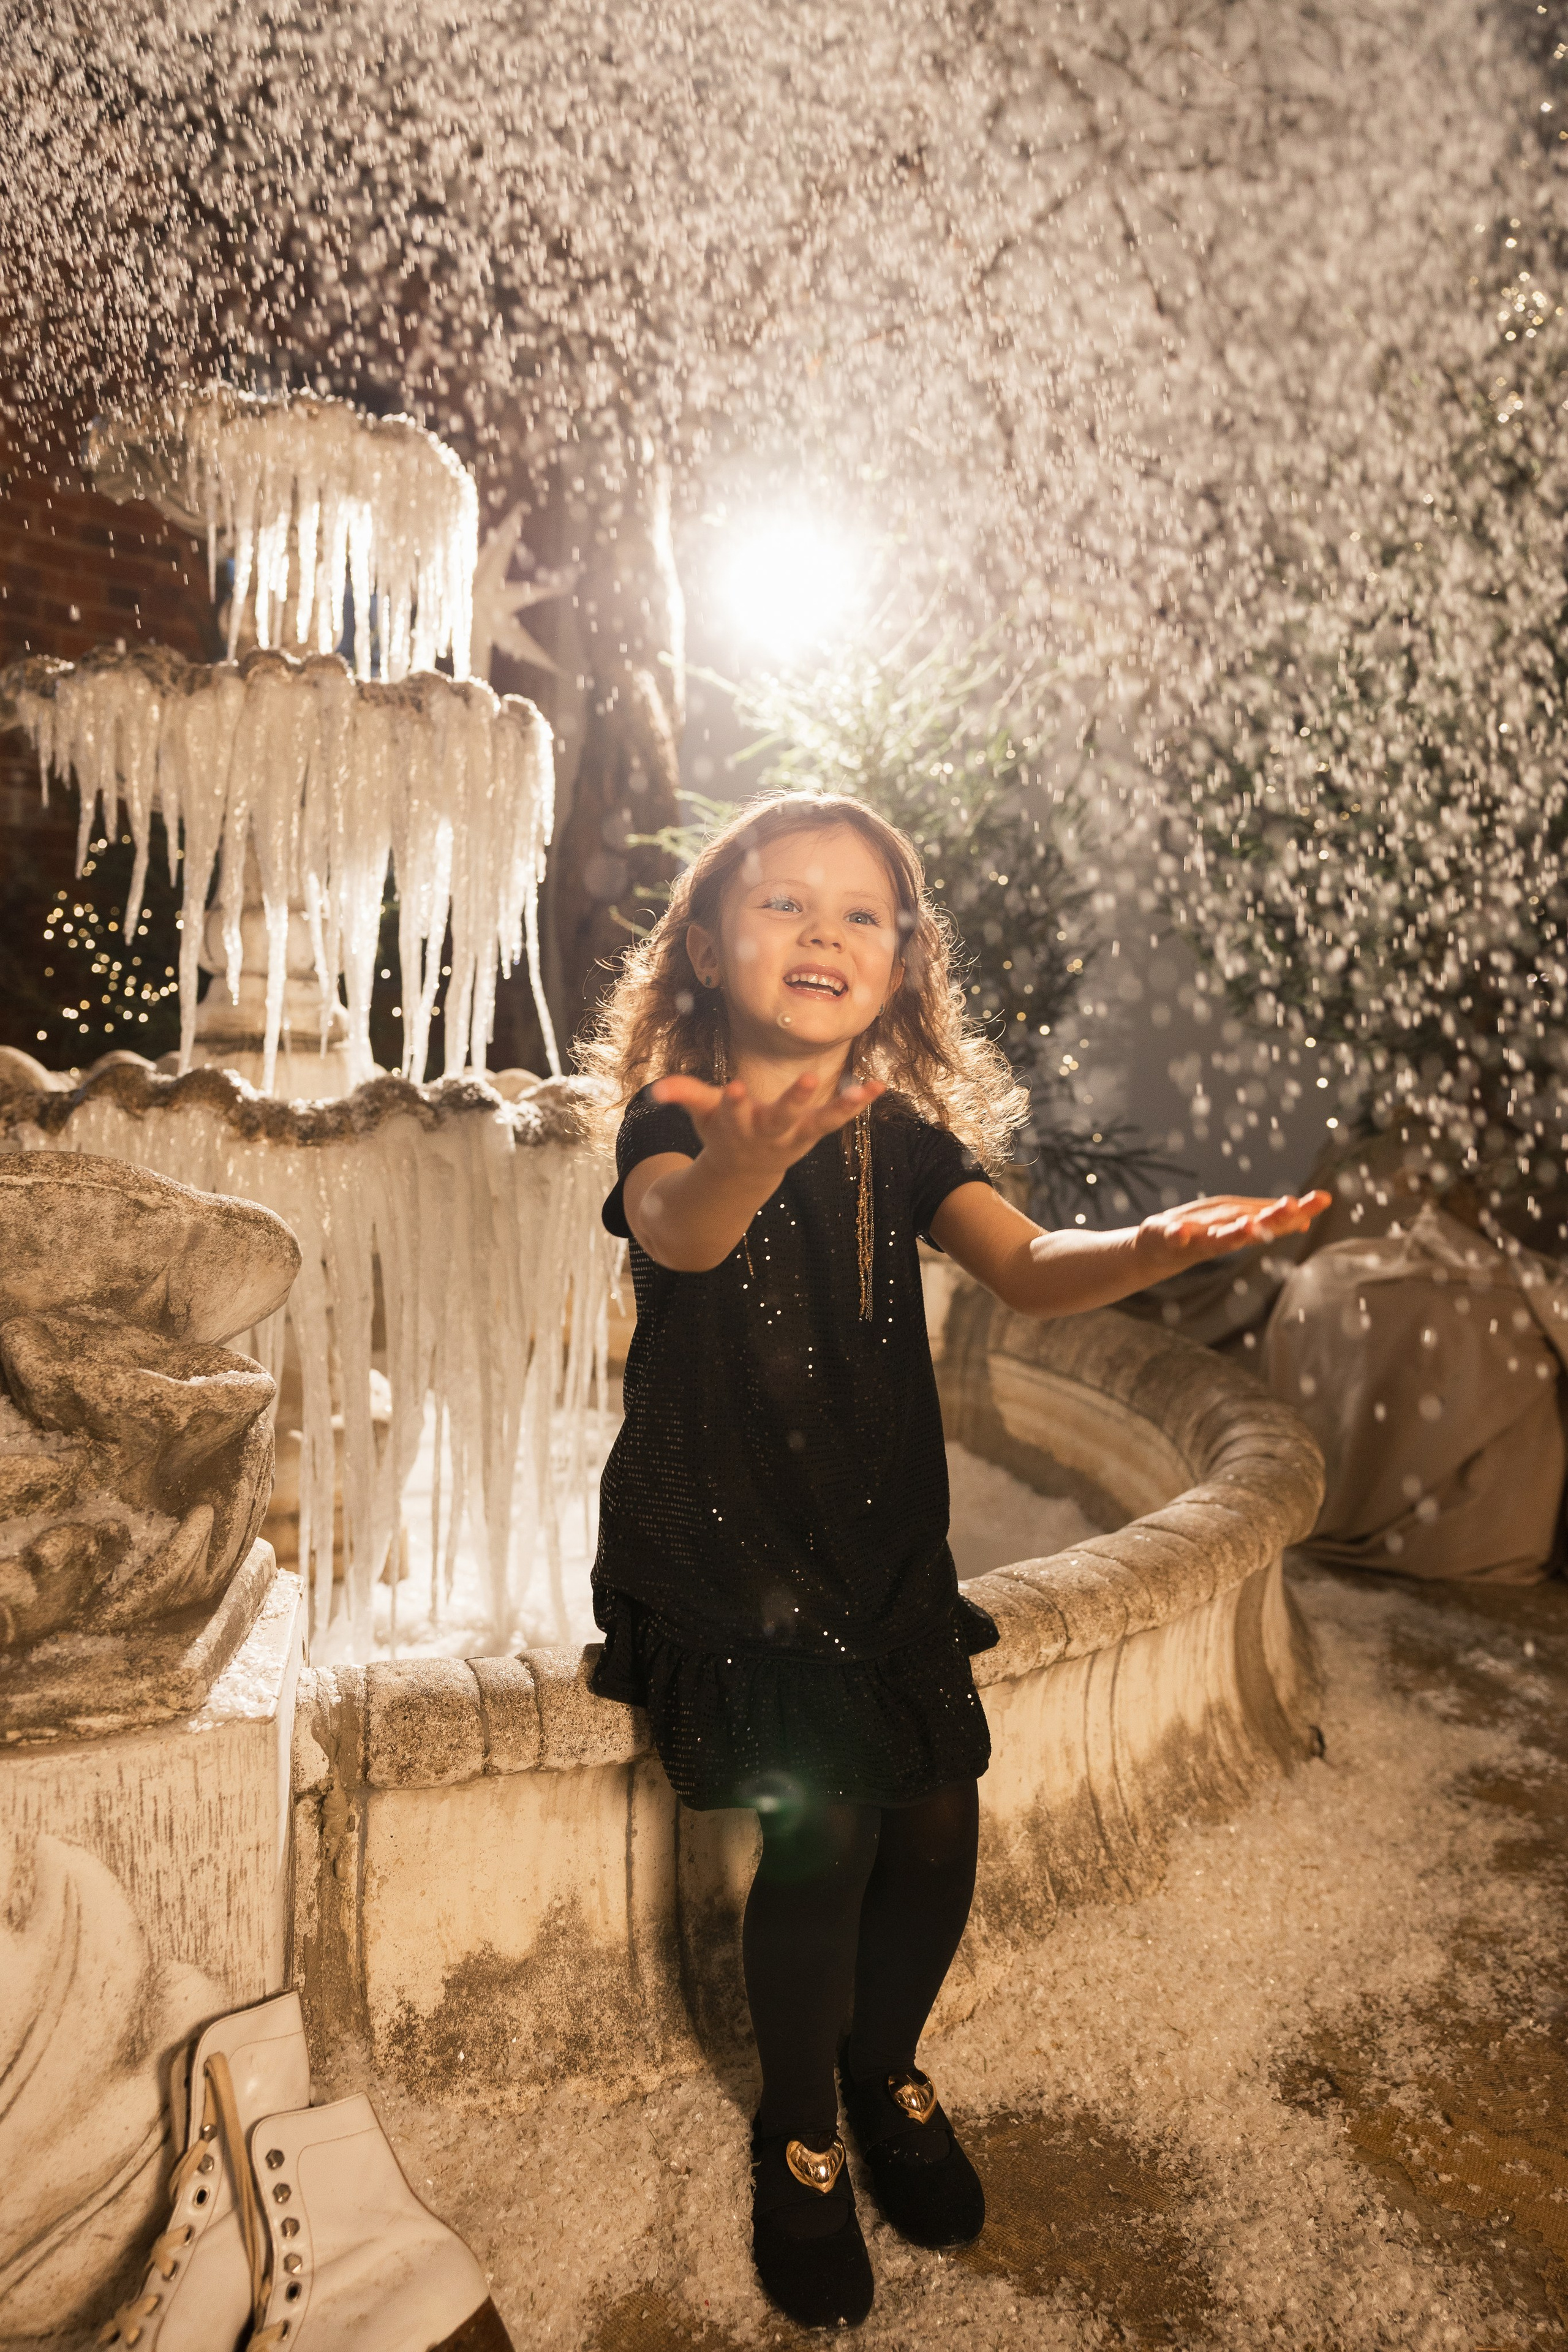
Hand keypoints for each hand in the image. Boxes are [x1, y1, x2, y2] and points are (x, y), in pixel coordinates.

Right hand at [651, 1071, 884, 1185]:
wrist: (743, 1173)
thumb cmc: (721, 1132)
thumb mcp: (701, 1114)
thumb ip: (683, 1095)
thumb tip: (655, 1090)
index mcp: (736, 1124)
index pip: (732, 1111)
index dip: (733, 1102)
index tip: (734, 1087)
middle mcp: (766, 1133)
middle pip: (780, 1117)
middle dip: (792, 1100)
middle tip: (806, 1080)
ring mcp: (793, 1137)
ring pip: (818, 1123)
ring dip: (840, 1107)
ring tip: (864, 1090)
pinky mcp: (811, 1135)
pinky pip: (836, 1119)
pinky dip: (856, 1104)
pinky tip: (878, 1086)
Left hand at [1132, 1189, 1330, 1283]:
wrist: (1155, 1250)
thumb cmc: (1201, 1233)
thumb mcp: (1237, 1221)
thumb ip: (1267, 1221)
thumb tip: (1304, 1220)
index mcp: (1243, 1227)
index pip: (1275, 1219)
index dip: (1300, 1211)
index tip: (1324, 1198)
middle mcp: (1225, 1236)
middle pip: (1254, 1228)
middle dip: (1273, 1220)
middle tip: (1292, 1206)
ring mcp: (1197, 1241)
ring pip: (1220, 1238)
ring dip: (1234, 1233)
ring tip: (1248, 1225)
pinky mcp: (1169, 1239)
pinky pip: (1175, 1238)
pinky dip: (1178, 1236)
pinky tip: (1181, 1231)